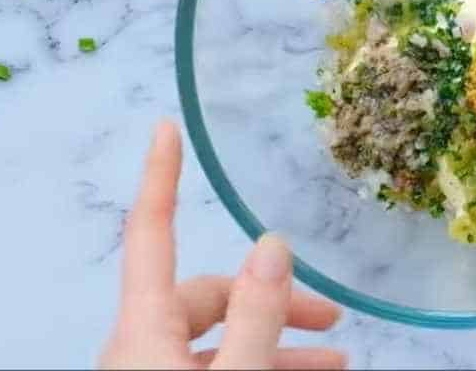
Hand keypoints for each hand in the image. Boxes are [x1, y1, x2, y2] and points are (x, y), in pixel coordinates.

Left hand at [99, 121, 346, 369]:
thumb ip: (256, 316)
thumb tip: (273, 246)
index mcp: (143, 328)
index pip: (150, 232)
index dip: (161, 176)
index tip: (165, 127)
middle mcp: (138, 346)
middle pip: (207, 295)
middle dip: (274, 298)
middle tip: (329, 318)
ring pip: (217, 338)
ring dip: (277, 341)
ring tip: (337, 360)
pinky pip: (212, 367)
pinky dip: (258, 362)